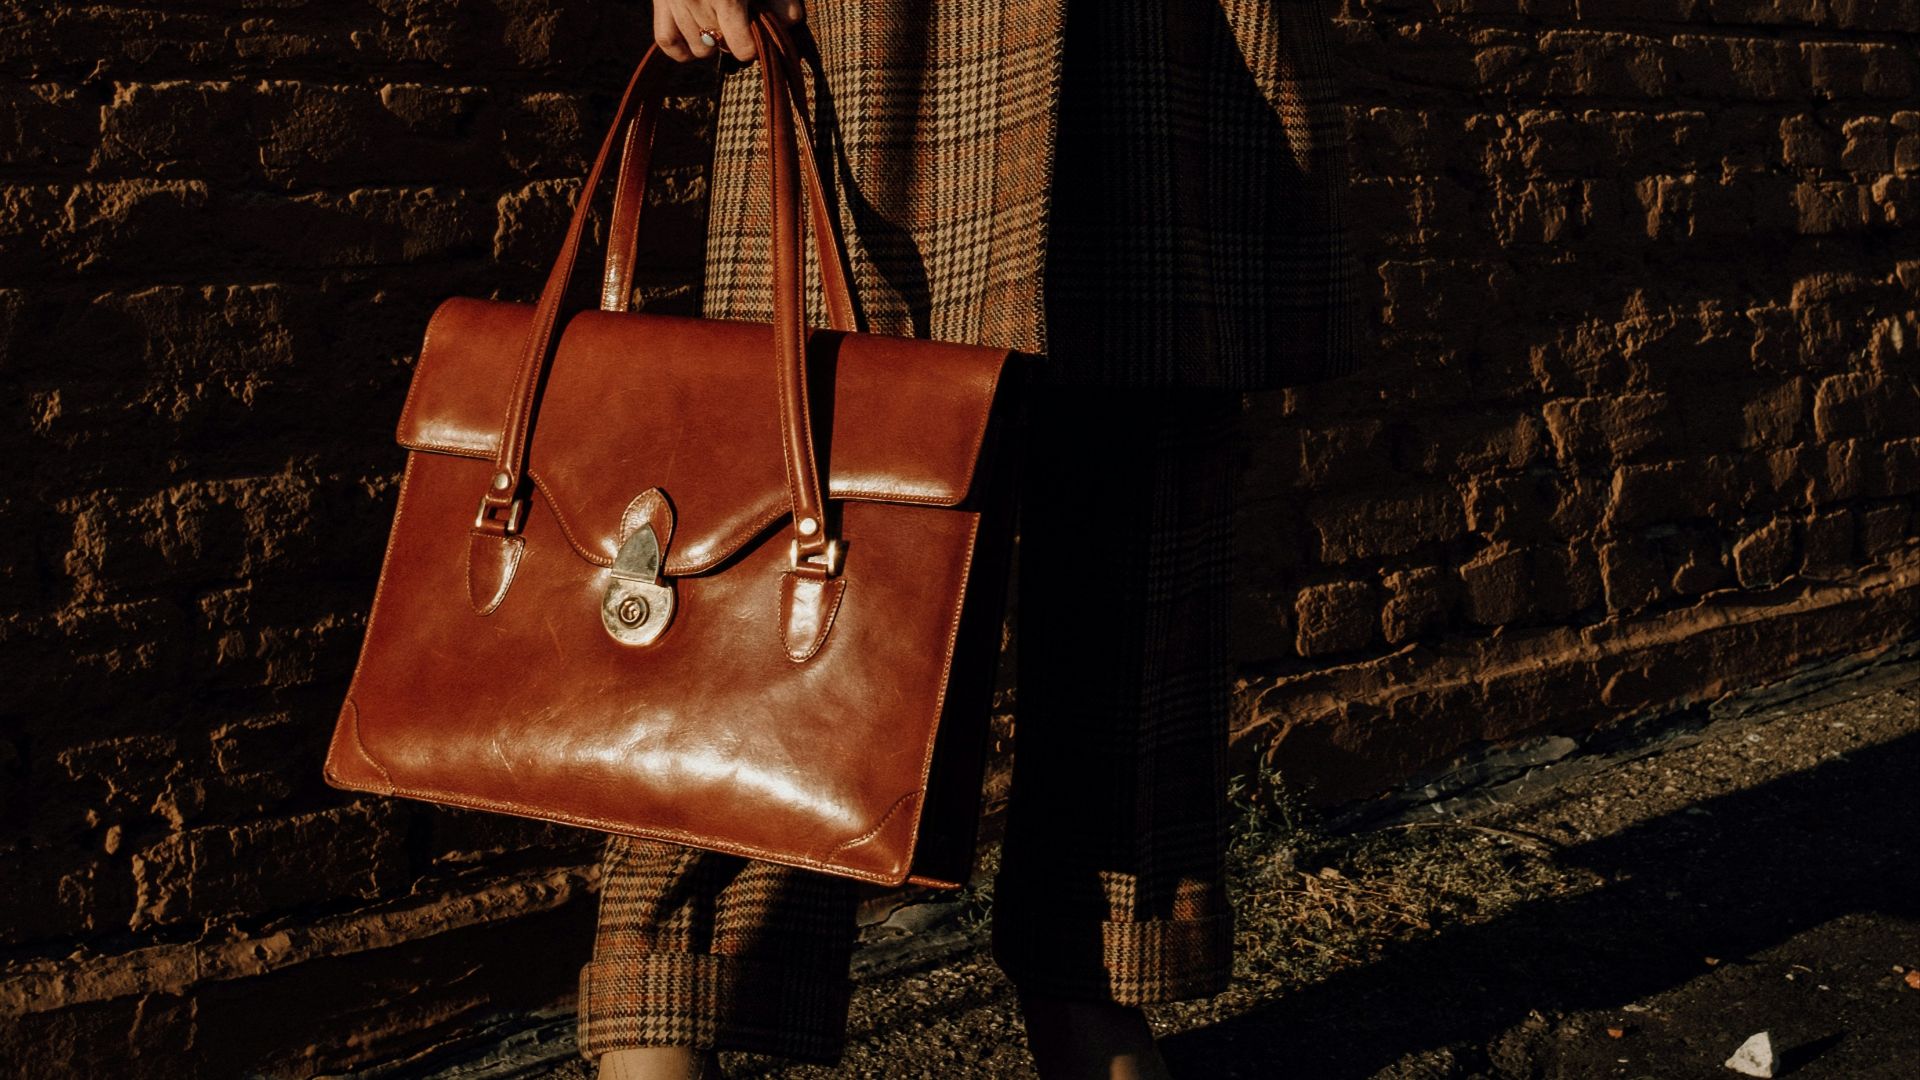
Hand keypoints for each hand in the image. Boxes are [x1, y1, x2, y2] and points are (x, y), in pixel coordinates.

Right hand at [652, 0, 804, 61]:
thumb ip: (781, 0)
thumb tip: (787, 24)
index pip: (742, 48)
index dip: (754, 44)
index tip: (758, 30)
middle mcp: (697, 2)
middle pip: (722, 46)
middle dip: (735, 36)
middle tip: (741, 17)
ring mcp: (676, 2)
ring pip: (699, 48)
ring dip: (713, 40)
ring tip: (721, 20)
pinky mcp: (661, 1)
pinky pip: (667, 40)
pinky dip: (682, 48)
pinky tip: (698, 39)